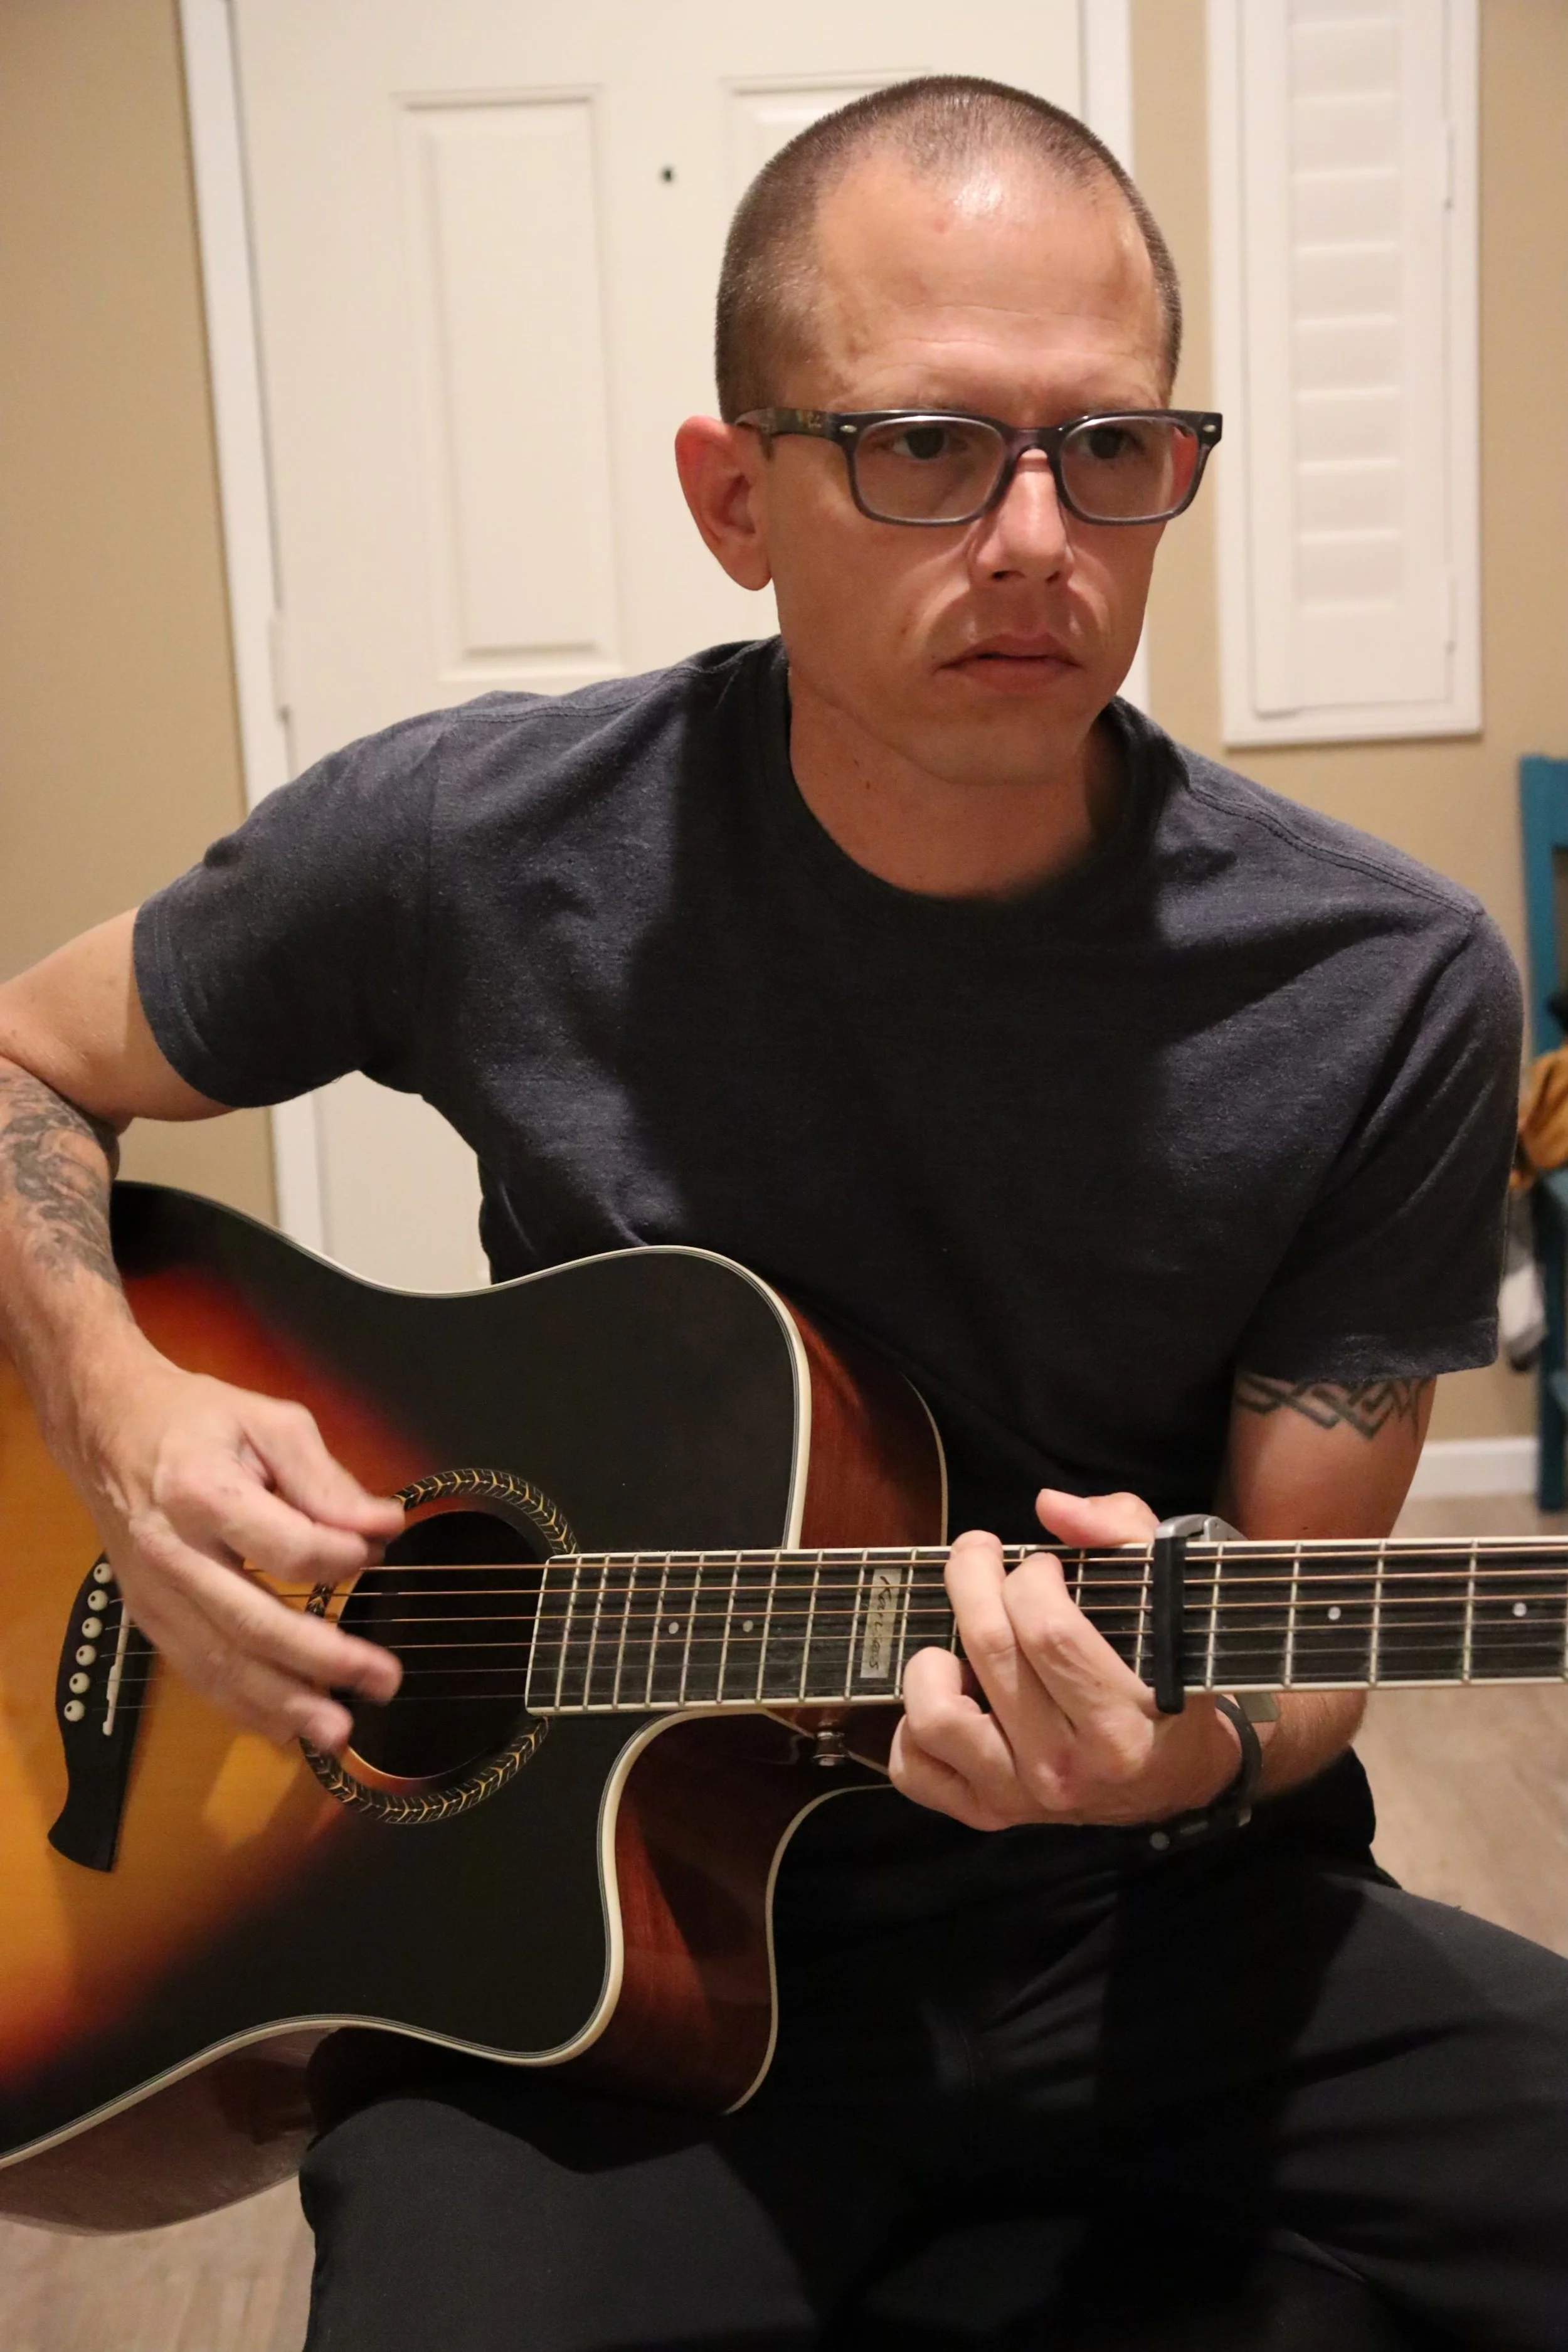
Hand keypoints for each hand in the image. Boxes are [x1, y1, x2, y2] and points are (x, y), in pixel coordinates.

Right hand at [68, 1339, 403, 1749]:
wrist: (106, 1427)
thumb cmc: (197, 1420)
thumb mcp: (271, 1423)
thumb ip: (327, 1480)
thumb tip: (383, 1526)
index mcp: (204, 1493)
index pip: (288, 1548)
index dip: (342, 1558)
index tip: (379, 1552)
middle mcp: (173, 1553)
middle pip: (253, 1623)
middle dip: (323, 1661)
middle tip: (383, 1681)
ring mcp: (154, 1593)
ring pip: (220, 1663)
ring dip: (282, 1704)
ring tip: (336, 1730)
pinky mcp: (147, 1617)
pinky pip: (196, 1672)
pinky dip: (241, 1707)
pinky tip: (283, 1730)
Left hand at [890, 1487, 1243, 1831]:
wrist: (1174, 1778)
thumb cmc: (1167, 1678)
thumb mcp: (1170, 1598)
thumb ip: (1122, 1535)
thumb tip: (1050, 1506)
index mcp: (1120, 1725)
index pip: (1048, 1630)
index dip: (1032, 1575)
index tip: (1043, 1565)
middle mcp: (1067, 1769)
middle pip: (990, 1651)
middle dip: (973, 1577)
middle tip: (979, 1552)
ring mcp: (1021, 1797)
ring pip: (937, 1716)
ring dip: (933, 1657)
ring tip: (960, 1638)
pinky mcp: (987, 1813)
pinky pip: (914, 1769)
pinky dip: (911, 1726)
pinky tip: (951, 1692)